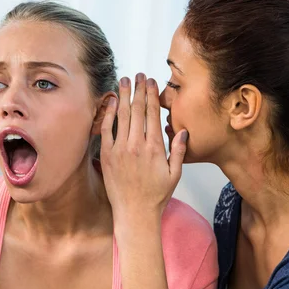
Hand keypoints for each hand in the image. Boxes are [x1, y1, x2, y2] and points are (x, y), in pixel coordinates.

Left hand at [100, 73, 187, 227]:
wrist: (135, 213)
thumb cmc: (156, 196)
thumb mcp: (175, 174)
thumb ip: (178, 151)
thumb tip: (182, 131)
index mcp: (155, 148)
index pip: (153, 114)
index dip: (152, 95)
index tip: (151, 82)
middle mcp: (137, 145)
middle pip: (137, 110)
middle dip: (138, 90)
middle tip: (139, 75)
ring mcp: (120, 150)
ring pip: (122, 116)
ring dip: (123, 96)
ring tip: (124, 81)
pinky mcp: (108, 156)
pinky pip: (106, 130)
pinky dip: (108, 114)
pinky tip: (111, 102)